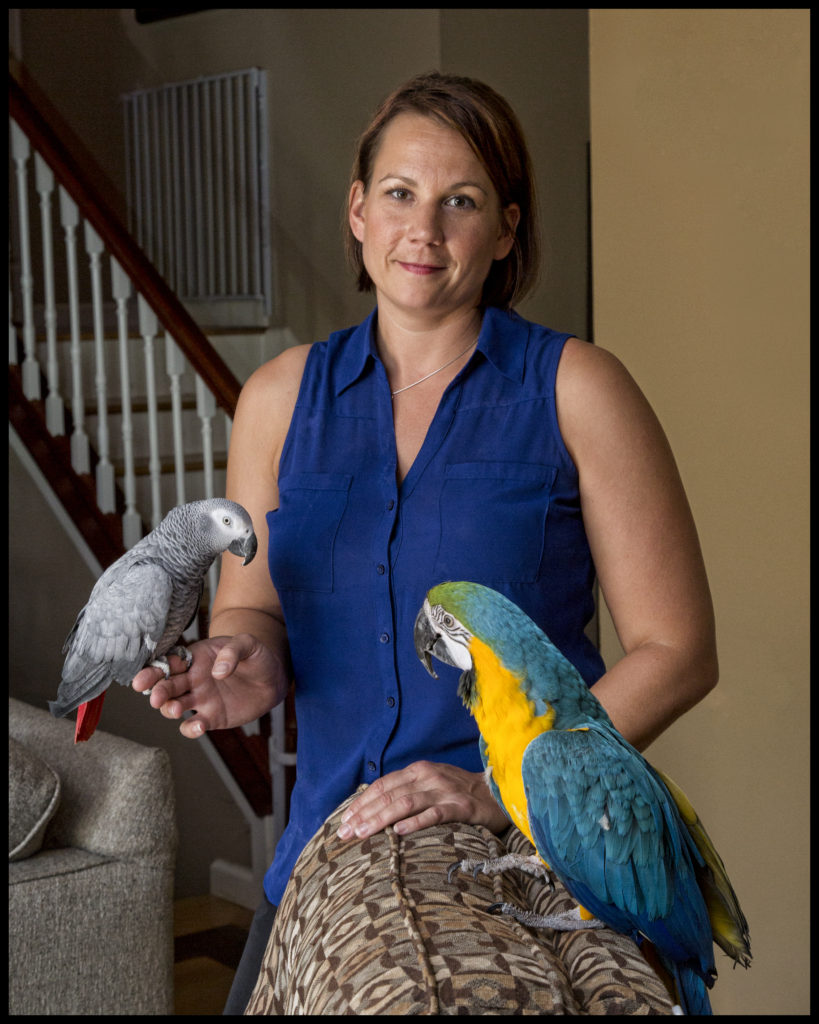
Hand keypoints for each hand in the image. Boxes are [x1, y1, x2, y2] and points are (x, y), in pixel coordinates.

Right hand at [131, 633, 285, 738]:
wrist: (273, 678)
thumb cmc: (256, 656)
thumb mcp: (248, 644)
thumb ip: (233, 651)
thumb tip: (217, 671)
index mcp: (195, 658)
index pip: (168, 663)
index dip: (153, 671)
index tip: (142, 680)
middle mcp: (192, 679)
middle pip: (166, 686)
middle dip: (157, 691)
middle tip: (155, 697)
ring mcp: (200, 699)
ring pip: (174, 706)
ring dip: (170, 709)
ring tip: (177, 709)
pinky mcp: (211, 717)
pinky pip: (194, 725)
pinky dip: (191, 729)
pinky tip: (197, 726)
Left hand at [336, 760, 508, 840]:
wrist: (499, 792)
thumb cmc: (460, 792)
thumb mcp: (431, 784)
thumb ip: (407, 790)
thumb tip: (374, 807)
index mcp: (418, 770)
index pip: (382, 785)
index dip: (361, 803)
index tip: (342, 821)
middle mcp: (428, 777)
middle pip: (389, 795)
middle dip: (364, 814)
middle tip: (345, 834)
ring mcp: (444, 791)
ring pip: (406, 803)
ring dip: (381, 819)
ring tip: (363, 833)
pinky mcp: (461, 807)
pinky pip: (434, 814)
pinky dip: (415, 822)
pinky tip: (398, 832)